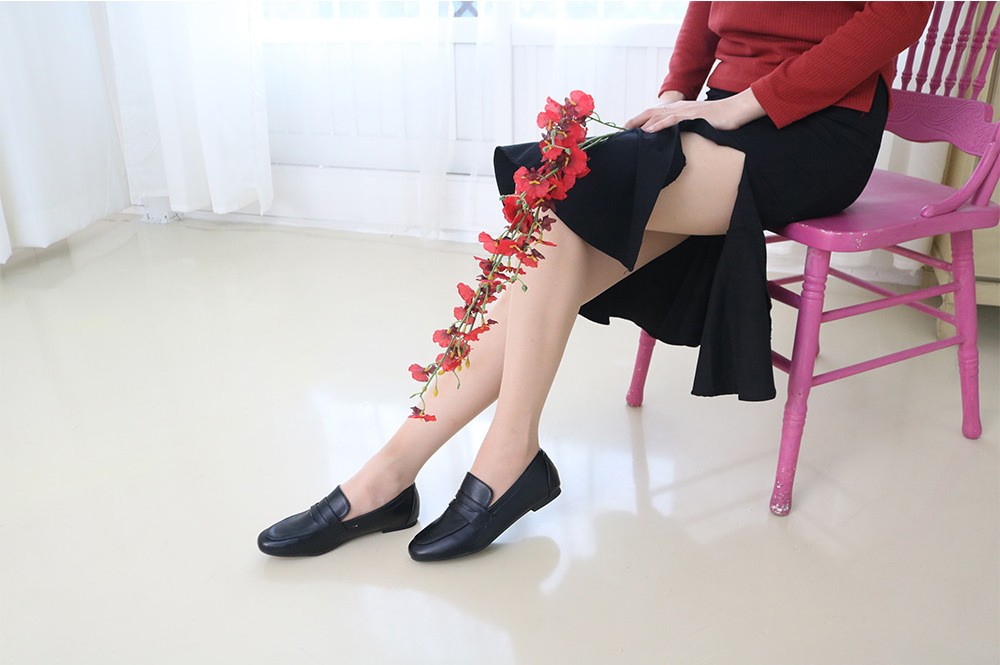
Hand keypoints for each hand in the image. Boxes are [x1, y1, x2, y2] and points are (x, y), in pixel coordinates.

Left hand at [625, 88, 765, 132]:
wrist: (736, 110)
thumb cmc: (720, 118)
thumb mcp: (699, 122)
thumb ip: (686, 127)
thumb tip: (676, 138)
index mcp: (679, 108)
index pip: (656, 113)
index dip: (641, 119)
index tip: (628, 128)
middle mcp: (679, 107)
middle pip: (651, 112)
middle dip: (635, 120)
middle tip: (622, 130)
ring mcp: (685, 111)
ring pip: (658, 116)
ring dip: (642, 123)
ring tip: (629, 131)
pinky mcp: (692, 116)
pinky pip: (672, 120)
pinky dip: (658, 126)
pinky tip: (649, 131)